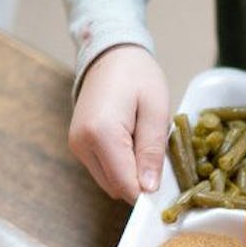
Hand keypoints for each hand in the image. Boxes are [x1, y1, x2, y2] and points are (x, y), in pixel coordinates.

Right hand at [69, 45, 169, 203]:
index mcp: (101, 133)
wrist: (111, 55)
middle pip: (116, 187)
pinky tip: (132, 143)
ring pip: (109, 182)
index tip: (168, 181)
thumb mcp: (156, 110)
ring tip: (144, 143)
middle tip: (159, 154)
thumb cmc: (138, 75)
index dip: (149, 191)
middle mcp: (82, 144)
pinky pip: (104, 171)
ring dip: (131, 174)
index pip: (125, 184)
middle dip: (140, 181)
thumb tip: (148, 189)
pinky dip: (121, 166)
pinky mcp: (78, 146)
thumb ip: (152, 151)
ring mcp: (76, 146)